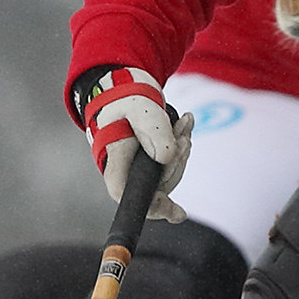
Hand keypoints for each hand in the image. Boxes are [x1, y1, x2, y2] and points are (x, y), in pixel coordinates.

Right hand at [71, 64, 190, 203]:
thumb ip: (153, 130)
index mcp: (114, 159)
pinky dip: (180, 146)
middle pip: (155, 186)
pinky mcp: (148, 162)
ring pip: (167, 175)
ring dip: (181, 151)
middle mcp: (124, 169)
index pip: (124, 194)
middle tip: (183, 136)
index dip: (150, 207)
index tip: (178, 214)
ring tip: (185, 124)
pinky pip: (170, 164)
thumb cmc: (126, 96)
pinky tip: (185, 128)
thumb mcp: (140, 108)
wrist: (123, 85)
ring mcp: (136, 168)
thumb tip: (166, 159)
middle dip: (176, 161)